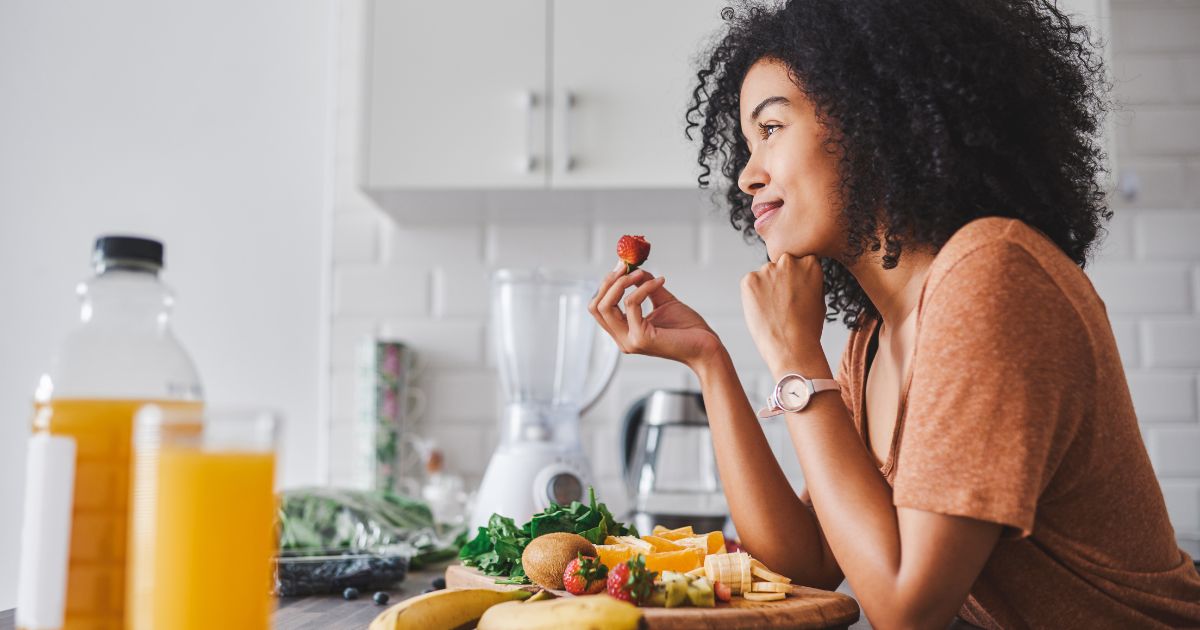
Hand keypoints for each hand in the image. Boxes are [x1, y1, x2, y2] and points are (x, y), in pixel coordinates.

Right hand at [588, 268, 722, 368]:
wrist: (706, 347)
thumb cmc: (687, 329)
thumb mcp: (662, 301)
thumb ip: (646, 286)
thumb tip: (635, 269)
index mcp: (624, 332)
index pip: (599, 308)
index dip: (606, 285)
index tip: (621, 266)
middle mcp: (623, 339)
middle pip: (596, 307)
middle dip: (608, 282)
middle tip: (624, 266)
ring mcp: (630, 340)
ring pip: (606, 306)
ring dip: (621, 283)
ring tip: (639, 273)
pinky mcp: (641, 338)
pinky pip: (631, 304)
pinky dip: (643, 288)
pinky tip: (660, 281)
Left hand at [741, 253, 829, 376]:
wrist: (792, 346)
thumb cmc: (808, 328)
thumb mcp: (818, 298)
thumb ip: (807, 281)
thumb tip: (797, 275)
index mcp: (810, 263)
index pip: (799, 263)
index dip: (796, 280)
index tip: (796, 294)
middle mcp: (788, 261)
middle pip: (780, 266)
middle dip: (780, 280)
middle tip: (783, 304)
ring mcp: (767, 269)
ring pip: (764, 276)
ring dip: (766, 288)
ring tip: (773, 311)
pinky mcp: (749, 280)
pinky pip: (750, 284)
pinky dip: (753, 296)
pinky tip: (763, 311)